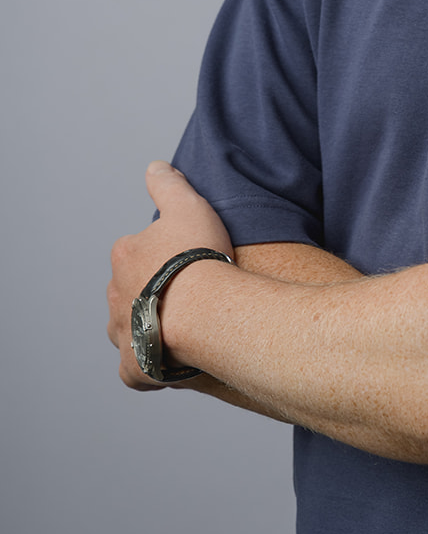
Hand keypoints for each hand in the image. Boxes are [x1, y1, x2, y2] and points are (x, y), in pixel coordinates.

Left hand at [107, 161, 233, 388]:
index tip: (187, 258)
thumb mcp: (187, 206)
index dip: (162, 255)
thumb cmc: (198, 258)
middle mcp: (115, 295)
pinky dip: (150, 365)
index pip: (136, 252)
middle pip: (130, 290)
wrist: (206, 312)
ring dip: (147, 326)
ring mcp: (122, 333)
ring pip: (129, 327)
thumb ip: (168, 185)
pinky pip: (137, 367)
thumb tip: (154, 166)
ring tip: (182, 326)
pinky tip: (171, 360)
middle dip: (151, 291)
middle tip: (189, 292)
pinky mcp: (134, 367)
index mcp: (124, 257)